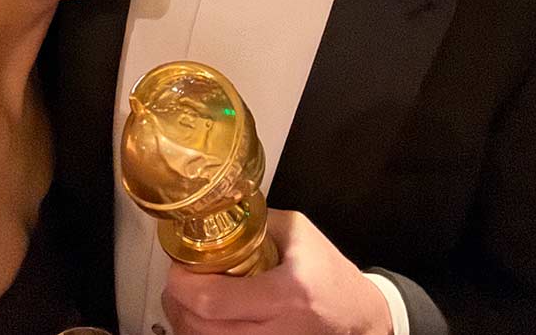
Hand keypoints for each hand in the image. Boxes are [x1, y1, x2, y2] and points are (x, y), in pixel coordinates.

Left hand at [162, 208, 393, 334]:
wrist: (358, 317)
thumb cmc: (330, 274)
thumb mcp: (299, 233)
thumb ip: (256, 222)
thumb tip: (217, 212)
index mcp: (287, 294)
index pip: (214, 301)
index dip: (184, 285)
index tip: (178, 267)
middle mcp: (278, 331)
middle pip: (202, 330)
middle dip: (178, 303)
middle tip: (177, 280)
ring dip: (186, 322)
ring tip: (186, 299)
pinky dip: (204, 334)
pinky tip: (204, 318)